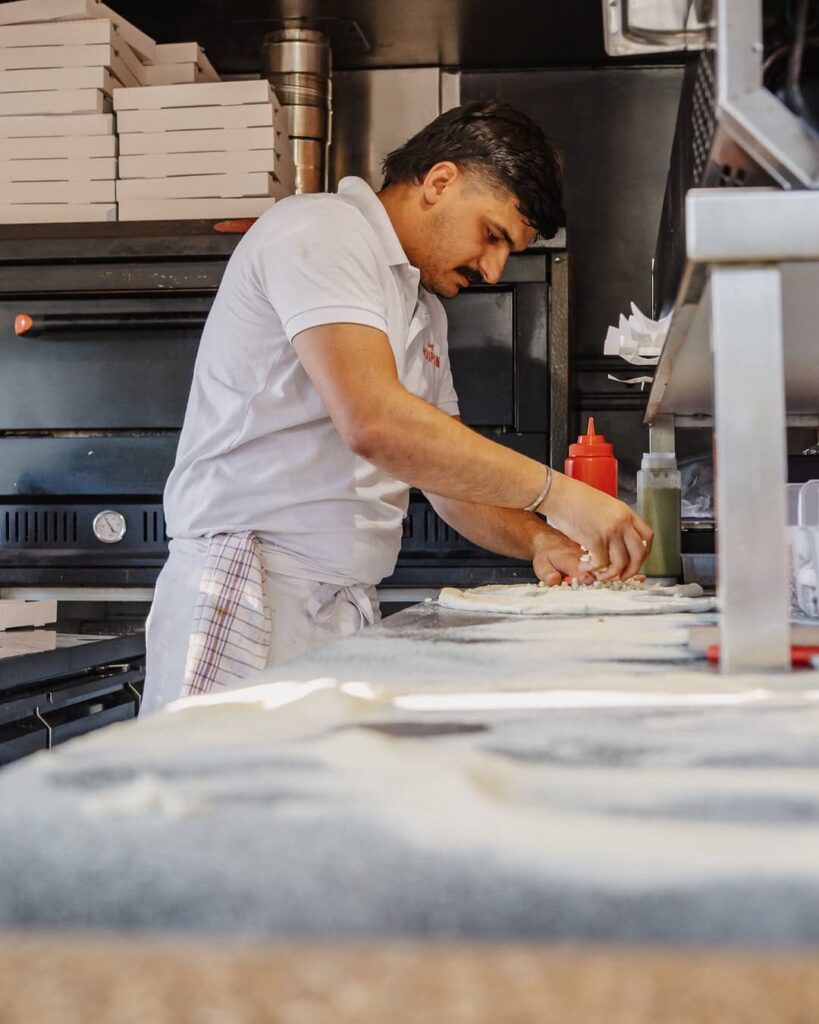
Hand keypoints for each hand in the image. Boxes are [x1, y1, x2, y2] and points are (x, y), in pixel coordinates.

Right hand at [538, 471, 652, 580]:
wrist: (560, 494)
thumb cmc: (576, 498)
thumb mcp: (605, 505)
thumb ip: (615, 520)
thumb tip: (618, 539)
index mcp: (626, 513)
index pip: (647, 536)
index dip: (644, 552)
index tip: (636, 560)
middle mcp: (622, 522)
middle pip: (639, 553)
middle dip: (632, 569)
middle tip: (623, 575)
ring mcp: (610, 532)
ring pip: (620, 563)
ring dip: (611, 574)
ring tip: (600, 575)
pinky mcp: (595, 540)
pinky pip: (601, 564)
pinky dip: (593, 569)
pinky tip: (585, 566)